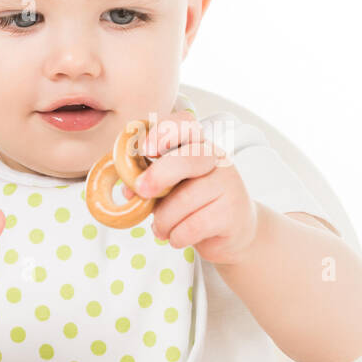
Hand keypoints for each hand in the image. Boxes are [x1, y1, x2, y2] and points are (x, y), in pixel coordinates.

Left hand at [122, 111, 257, 264]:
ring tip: (162, 229)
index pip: (185, 123)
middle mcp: (216, 159)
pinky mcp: (232, 213)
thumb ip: (149, 182)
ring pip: (184, 201)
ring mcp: (228, 184)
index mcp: (197, 144)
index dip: (163, 132)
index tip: (145, 150)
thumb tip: (128, 189)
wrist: (233, 231)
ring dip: (163, 221)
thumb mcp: (169, 187)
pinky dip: (176, 237)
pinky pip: (193, 226)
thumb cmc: (194, 204)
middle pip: (188, 159)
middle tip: (141, 192)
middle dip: (158, 176)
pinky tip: (177, 237)